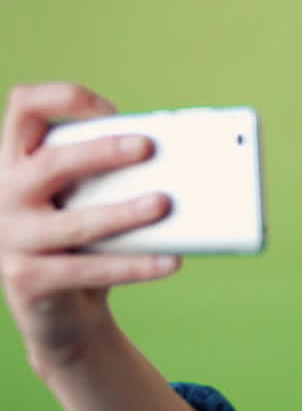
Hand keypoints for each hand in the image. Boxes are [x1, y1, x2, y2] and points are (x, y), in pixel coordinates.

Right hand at [0, 82, 179, 375]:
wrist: (61, 310)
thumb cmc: (82, 240)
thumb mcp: (88, 199)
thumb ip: (110, 175)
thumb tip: (175, 158)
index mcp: (16, 161)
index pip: (24, 107)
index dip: (65, 99)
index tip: (111, 110)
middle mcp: (4, 194)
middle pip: (49, 162)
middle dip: (100, 152)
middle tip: (148, 148)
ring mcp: (10, 239)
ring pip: (73, 223)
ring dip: (123, 213)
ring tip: (164, 204)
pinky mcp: (27, 280)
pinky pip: (88, 271)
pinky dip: (134, 266)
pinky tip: (170, 260)